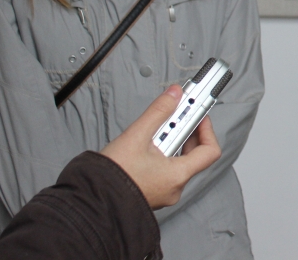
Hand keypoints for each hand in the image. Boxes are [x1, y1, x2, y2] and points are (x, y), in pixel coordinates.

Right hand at [101, 85, 221, 208]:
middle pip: (193, 154)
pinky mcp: (151, 192)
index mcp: (178, 176)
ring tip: (155, 131)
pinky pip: (164, 170)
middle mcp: (174, 187)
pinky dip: (160, 155)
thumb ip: (159, 111)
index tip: (198, 114)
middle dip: (185, 131)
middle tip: (175, 116)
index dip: (206, 128)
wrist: (88, 201)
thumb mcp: (136, 136)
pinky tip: (146, 146)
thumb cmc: (110, 178)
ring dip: (170, 142)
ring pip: (177, 161)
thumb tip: (174, 95)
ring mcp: (163, 192)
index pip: (210, 150)